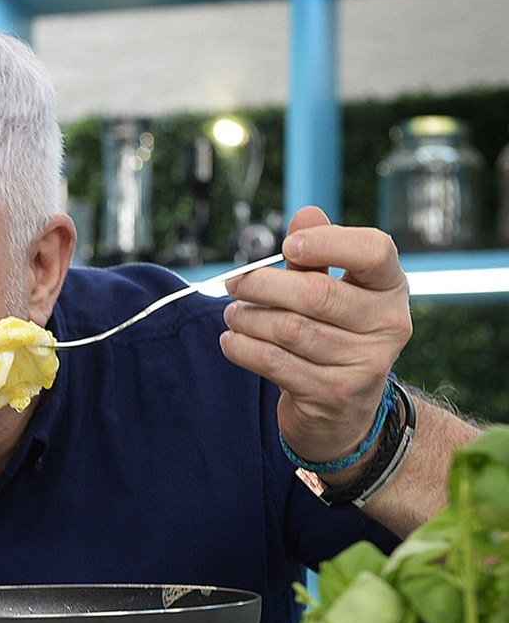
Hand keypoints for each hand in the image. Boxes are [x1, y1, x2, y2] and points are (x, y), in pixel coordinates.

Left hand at [219, 206, 411, 464]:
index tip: (286, 246)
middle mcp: (389, 324)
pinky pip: (276, 362)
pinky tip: (230, 340)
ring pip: (289, 329)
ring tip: (232, 313)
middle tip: (234, 284)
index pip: (373, 251)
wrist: (341, 410)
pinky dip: (244, 348)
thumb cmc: (331, 334)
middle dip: (263, 285)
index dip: (327, 242)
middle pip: (317, 293)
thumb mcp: (330, 290)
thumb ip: (315, 254)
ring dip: (248, 318)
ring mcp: (366, 363)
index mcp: (390, 287)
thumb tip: (306, 213)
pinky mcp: (335, 394)